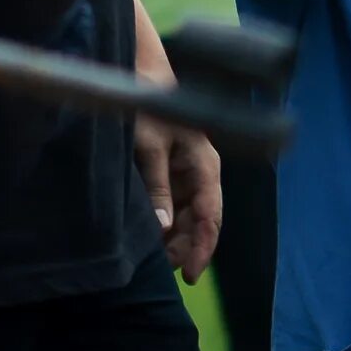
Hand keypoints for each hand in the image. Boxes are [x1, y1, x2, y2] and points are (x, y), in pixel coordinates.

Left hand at [129, 5, 222, 281]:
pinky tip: (152, 233)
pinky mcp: (171, 165)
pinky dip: (165, 220)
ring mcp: (186, 168)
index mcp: (205, 164)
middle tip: (166, 272)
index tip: (191, 277)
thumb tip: (165, 228)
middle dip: (187, 247)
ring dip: (175, 236)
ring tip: (156, 258)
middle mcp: (201, 170)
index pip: (211, 216)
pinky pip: (174, 201)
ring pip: (187, 213)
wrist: (138, 74)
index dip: (203, 248)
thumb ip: (158, 188)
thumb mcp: (148, 148)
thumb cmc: (147, 107)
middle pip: (201, 219)